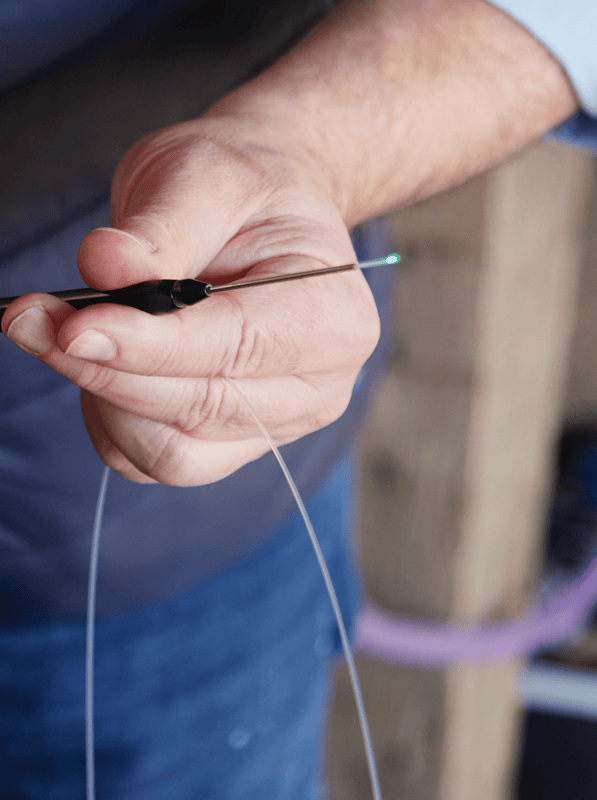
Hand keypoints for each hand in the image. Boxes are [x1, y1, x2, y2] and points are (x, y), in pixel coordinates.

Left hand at [2, 117, 379, 485]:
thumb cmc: (246, 188)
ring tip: (64, 331)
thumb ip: (160, 228)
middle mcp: (316, 387)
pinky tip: (100, 363)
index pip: (238, 350)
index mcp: (333, 318)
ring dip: (103, 398)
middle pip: (201, 409)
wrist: (262, 211)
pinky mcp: (232, 442)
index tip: (73, 325)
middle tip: (32, 318)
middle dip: (108, 369)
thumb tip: (101, 267)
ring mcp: (275, 424)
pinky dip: (113, 421)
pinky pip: (157, 458)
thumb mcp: (207, 177)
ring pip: (173, 452)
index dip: (151, 347)